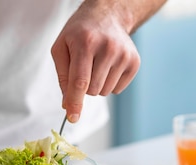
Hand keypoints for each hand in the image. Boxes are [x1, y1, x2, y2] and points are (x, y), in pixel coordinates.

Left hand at [51, 2, 140, 122]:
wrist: (107, 16)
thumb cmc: (79, 33)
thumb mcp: (61, 48)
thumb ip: (63, 76)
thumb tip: (67, 104)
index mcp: (86, 43)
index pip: (80, 81)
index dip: (75, 102)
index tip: (72, 118)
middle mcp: (108, 48)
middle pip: (92, 90)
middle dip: (84, 87)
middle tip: (84, 67)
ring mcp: (124, 55)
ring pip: (105, 92)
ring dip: (97, 85)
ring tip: (96, 64)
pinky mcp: (134, 62)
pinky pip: (117, 89)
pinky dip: (109, 83)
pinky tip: (108, 66)